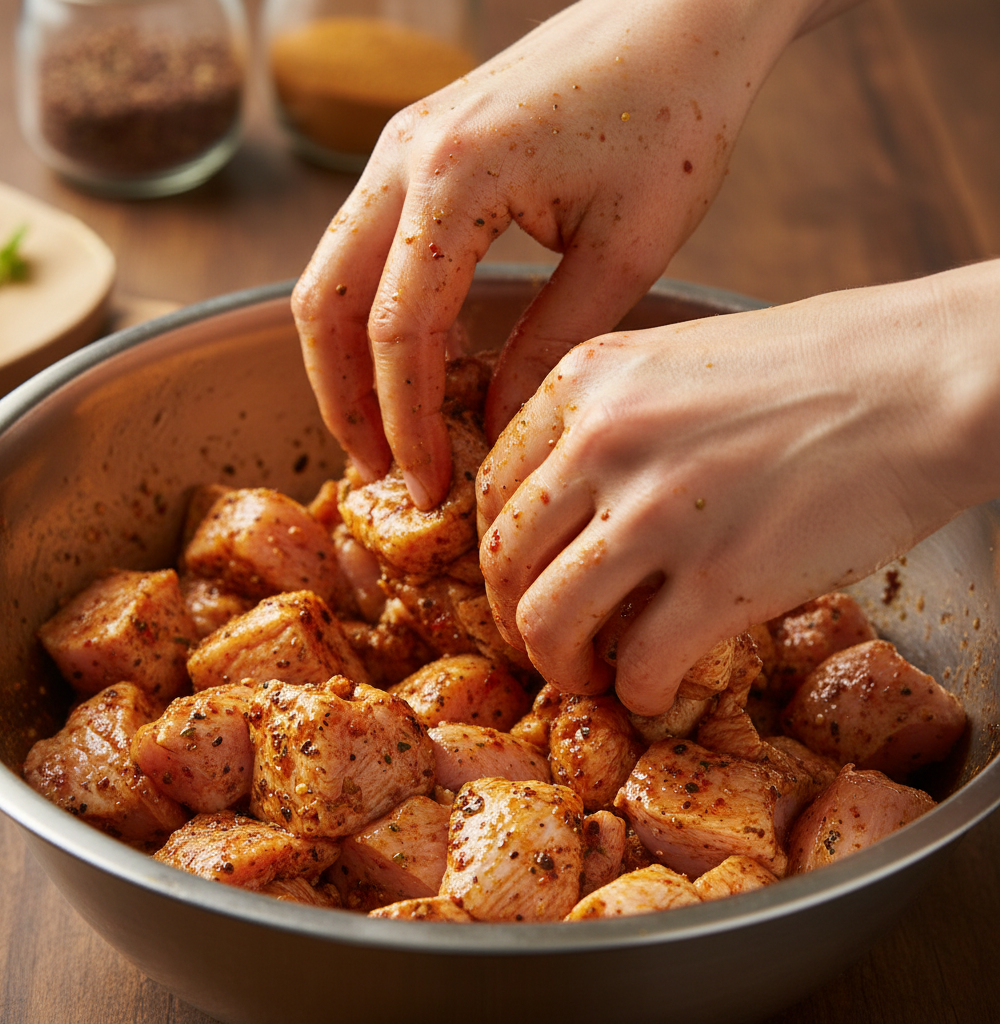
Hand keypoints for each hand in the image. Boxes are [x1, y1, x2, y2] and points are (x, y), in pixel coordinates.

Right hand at [292, 0, 815, 507]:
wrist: (680, 15)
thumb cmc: (673, 117)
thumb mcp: (624, 251)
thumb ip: (548, 344)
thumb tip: (490, 424)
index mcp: (456, 179)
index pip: (398, 332)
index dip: (405, 424)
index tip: (428, 487)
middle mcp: (403, 156)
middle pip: (325, 305)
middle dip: (343, 401)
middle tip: (381, 474)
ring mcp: (399, 146)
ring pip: (329, 275)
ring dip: (344, 362)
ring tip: (382, 432)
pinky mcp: (416, 149)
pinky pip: (361, 247)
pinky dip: (367, 315)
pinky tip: (405, 362)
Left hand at [477, 261, 999, 713]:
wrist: (933, 377)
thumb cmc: (824, 363)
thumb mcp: (683, 361)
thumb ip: (615, 419)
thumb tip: (575, 499)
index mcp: (588, 378)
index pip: (494, 487)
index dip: (498, 552)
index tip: (517, 581)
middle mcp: (605, 440)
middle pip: (506, 559)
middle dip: (514, 617)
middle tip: (545, 643)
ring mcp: (658, 511)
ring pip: (550, 620)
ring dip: (559, 665)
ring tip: (590, 677)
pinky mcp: (722, 579)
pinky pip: (640, 663)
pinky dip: (637, 692)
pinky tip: (655, 691)